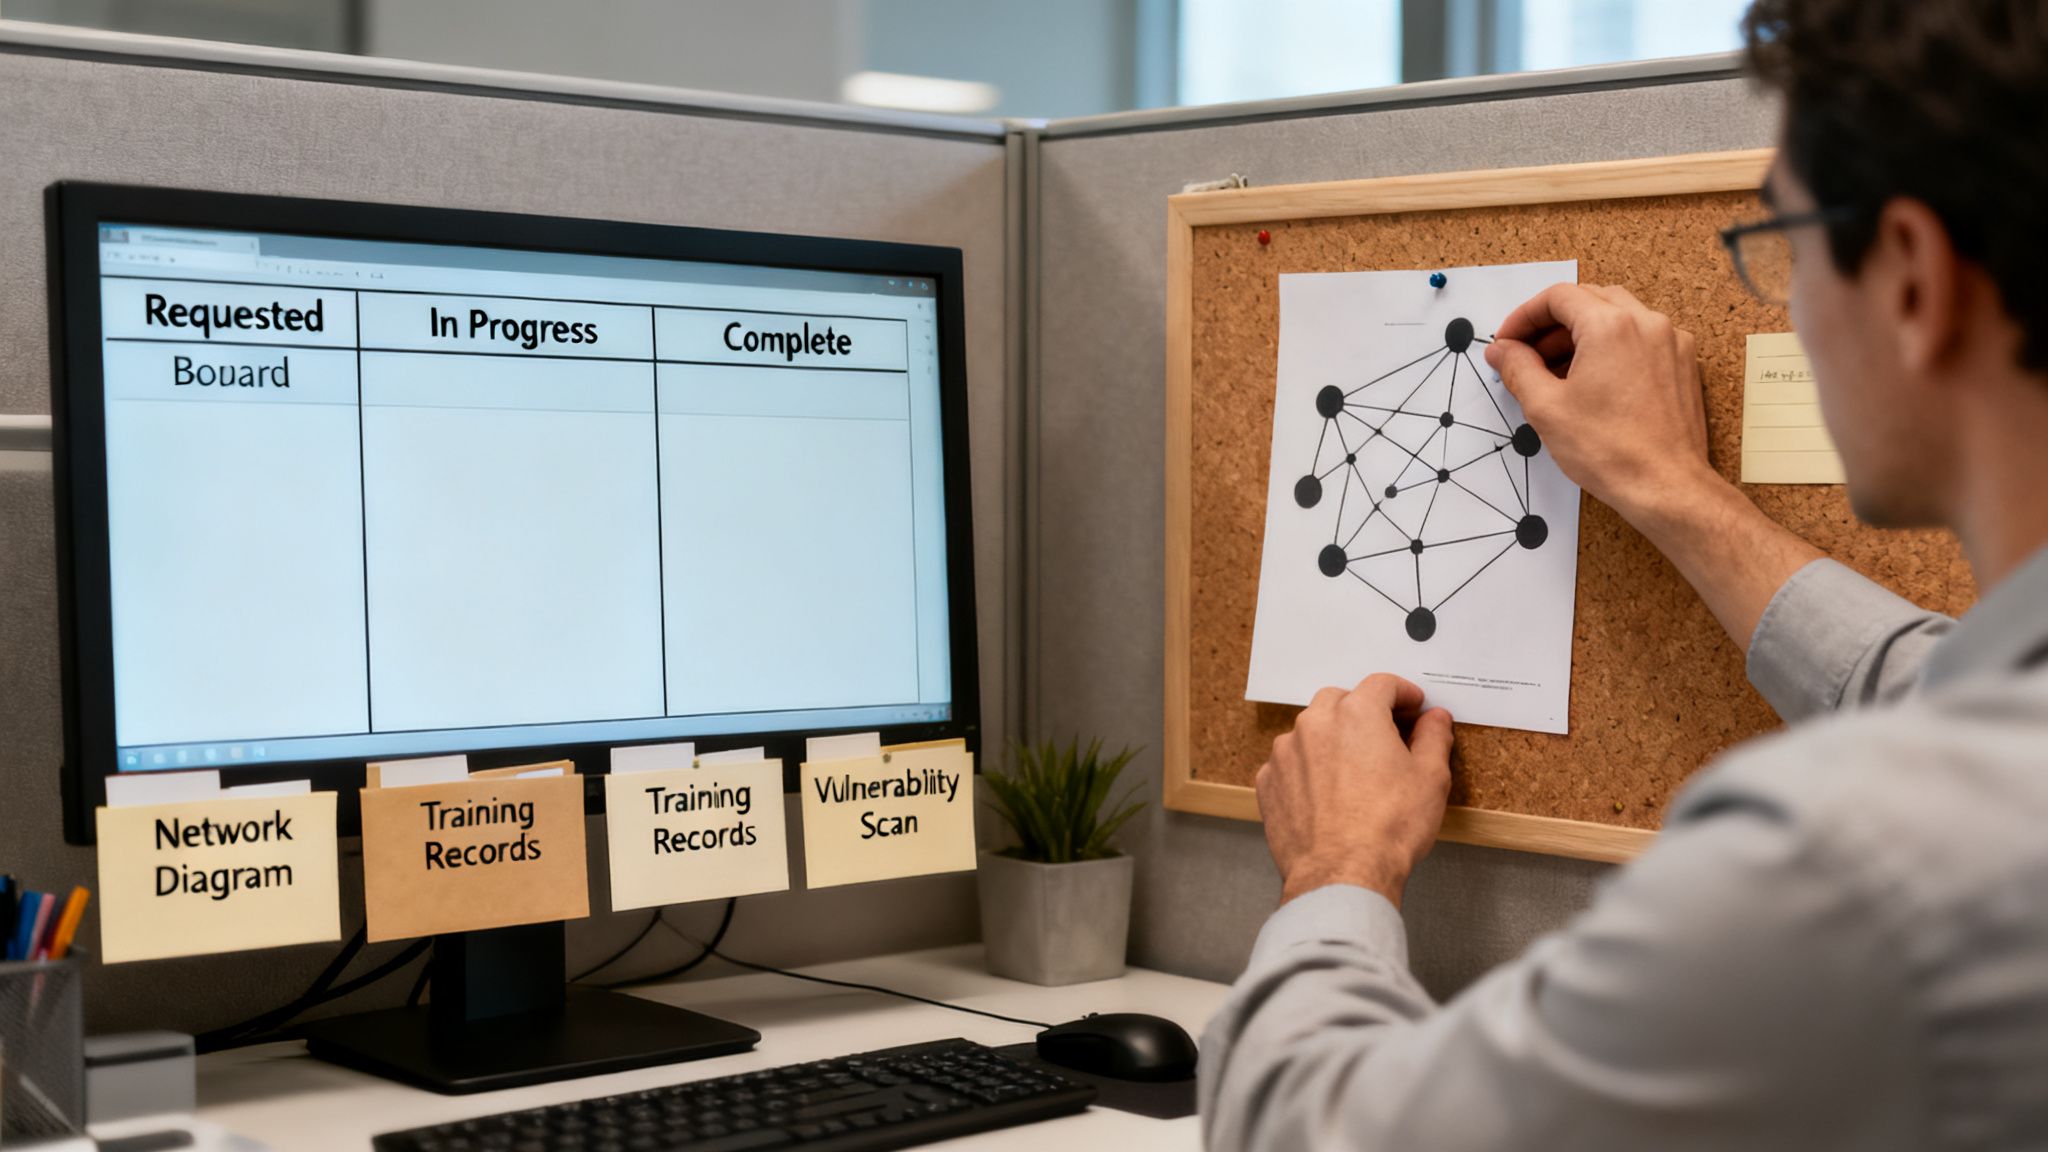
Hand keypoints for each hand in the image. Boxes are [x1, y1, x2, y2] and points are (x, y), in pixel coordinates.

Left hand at [1256, 673, 1453, 907]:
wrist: (1342, 874)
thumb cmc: (1387, 828)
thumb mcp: (1430, 778)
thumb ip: (1433, 738)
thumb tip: (1434, 719)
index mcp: (1357, 714)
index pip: (1382, 684)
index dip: (1402, 693)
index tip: (1413, 706)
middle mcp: (1315, 724)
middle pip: (1341, 700)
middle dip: (1364, 712)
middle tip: (1385, 737)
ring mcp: (1285, 752)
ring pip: (1311, 730)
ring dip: (1332, 739)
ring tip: (1354, 771)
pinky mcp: (1268, 781)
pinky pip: (1290, 762)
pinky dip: (1307, 768)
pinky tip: (1326, 794)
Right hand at [1484, 283, 1717, 525]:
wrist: (1666, 486)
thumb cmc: (1610, 451)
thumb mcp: (1546, 408)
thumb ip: (1517, 368)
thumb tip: (1501, 350)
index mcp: (1610, 325)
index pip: (1558, 297)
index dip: (1524, 316)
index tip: (1508, 341)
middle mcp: (1646, 323)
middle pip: (1589, 300)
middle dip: (1552, 325)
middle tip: (1526, 355)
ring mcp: (1671, 342)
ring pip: (1617, 317)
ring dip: (1581, 336)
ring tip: (1556, 373)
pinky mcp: (1683, 364)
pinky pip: (1641, 339)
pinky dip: (1612, 348)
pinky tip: (1594, 382)